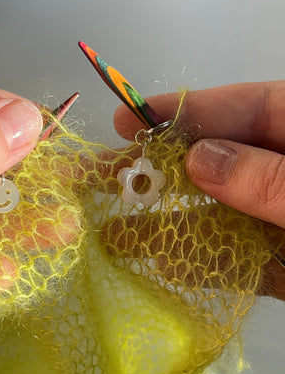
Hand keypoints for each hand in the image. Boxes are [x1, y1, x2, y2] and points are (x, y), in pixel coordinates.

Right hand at [114, 81, 284, 299]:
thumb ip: (268, 178)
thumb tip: (200, 159)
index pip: (245, 109)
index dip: (183, 112)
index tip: (127, 120)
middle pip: (222, 163)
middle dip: (165, 171)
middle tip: (106, 174)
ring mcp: (284, 221)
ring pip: (224, 219)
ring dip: (173, 227)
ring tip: (118, 236)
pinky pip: (244, 262)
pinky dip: (209, 265)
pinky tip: (169, 265)